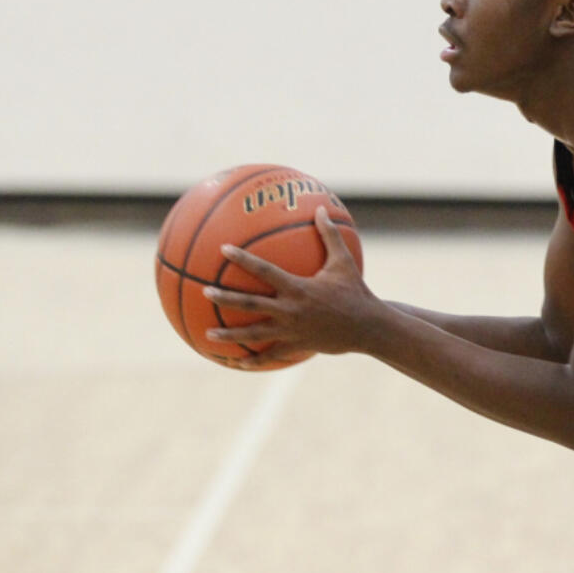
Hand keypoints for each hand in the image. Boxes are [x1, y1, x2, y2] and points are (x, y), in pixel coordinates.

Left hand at [203, 205, 375, 366]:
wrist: (368, 327)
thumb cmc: (356, 292)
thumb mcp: (344, 262)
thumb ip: (330, 235)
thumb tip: (322, 208)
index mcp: (298, 287)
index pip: (264, 270)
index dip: (243, 259)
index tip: (224, 249)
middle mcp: (290, 309)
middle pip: (250, 304)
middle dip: (225, 297)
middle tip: (205, 291)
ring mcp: (291, 330)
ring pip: (254, 334)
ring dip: (230, 334)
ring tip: (208, 334)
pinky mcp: (297, 346)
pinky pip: (271, 355)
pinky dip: (254, 361)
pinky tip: (238, 364)